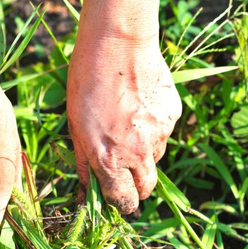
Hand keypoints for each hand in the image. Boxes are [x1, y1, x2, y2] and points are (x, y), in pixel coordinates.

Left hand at [67, 36, 181, 213]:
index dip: (121, 203)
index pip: (123, 201)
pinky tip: (140, 107)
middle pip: (146, 189)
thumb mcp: (75, 126)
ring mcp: (159, 135)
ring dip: (144, 154)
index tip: (118, 198)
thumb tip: (86, 192)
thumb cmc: (87, 83)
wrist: (118, 45)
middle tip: (126, 173)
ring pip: (155, 158)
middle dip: (137, 187)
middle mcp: (138, 153)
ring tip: (128, 125)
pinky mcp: (172, 117)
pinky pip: (163, 133)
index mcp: (109, 159)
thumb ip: (84, 163)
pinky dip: (153, 129)